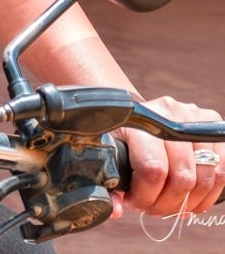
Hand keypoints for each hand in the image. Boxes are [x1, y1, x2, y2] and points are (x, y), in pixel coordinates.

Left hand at [115, 96, 223, 216]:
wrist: (141, 115)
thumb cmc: (123, 138)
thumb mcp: (110, 154)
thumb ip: (111, 183)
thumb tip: (116, 210)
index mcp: (141, 121)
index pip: (153, 169)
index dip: (146, 196)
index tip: (135, 202)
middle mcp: (171, 114)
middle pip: (182, 178)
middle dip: (167, 204)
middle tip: (154, 208)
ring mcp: (195, 118)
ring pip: (205, 179)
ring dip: (189, 203)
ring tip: (171, 205)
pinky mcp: (213, 126)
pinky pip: (222, 172)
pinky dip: (208, 194)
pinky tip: (190, 200)